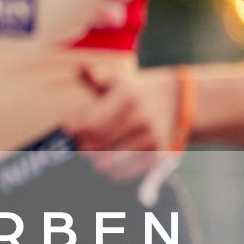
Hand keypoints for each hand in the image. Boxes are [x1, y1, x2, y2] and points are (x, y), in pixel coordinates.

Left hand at [63, 65, 177, 179]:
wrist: (175, 102)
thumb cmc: (134, 92)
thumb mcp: (117, 80)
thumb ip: (95, 77)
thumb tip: (80, 69)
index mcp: (127, 96)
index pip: (90, 124)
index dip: (74, 130)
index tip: (67, 131)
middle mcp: (140, 118)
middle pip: (95, 145)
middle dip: (81, 146)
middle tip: (77, 142)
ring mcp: (150, 139)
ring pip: (106, 162)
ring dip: (94, 159)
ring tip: (92, 150)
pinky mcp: (156, 157)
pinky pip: (121, 173)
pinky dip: (109, 170)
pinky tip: (107, 159)